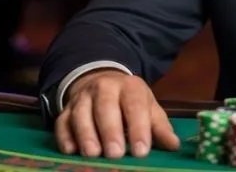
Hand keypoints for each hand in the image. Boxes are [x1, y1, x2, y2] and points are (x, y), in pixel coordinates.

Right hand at [54, 69, 179, 158]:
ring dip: (86, 134)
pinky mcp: (66, 110)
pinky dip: (64, 136)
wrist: (102, 81)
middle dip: (110, 131)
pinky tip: (70, 150)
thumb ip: (159, 127)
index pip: (134, 105)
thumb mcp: (148, 108)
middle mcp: (104, 88)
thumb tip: (173, 145)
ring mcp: (83, 98)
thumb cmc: (130, 102)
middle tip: (115, 154)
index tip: (141, 151)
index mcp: (129, 87)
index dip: (138, 128)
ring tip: (92, 154)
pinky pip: (62, 122)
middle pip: (105, 107)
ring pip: (81, 113)